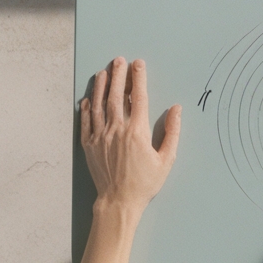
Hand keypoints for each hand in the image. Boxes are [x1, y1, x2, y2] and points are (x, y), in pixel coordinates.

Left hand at [80, 57, 180, 216]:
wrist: (118, 201)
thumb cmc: (144, 183)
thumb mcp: (166, 160)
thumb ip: (172, 132)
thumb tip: (176, 110)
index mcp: (137, 132)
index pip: (138, 97)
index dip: (138, 78)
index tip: (138, 64)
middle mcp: (117, 130)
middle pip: (115, 95)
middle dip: (118, 75)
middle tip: (119, 61)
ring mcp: (100, 137)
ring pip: (99, 105)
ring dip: (100, 86)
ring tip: (103, 73)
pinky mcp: (89, 145)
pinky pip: (86, 121)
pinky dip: (87, 107)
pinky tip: (88, 98)